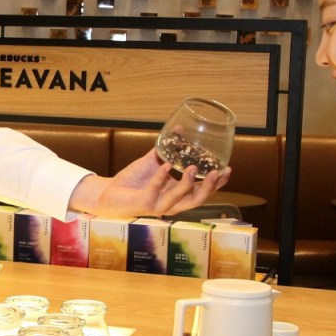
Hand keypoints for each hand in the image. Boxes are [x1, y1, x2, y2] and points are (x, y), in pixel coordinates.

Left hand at [67, 149, 231, 218]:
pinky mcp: (143, 205)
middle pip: (196, 200)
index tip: (227, 170)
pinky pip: (154, 192)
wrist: (109, 193)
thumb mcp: (152, 162)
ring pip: (179, 201)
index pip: (201, 191)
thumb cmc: (133, 181)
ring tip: (193, 167)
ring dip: (187, 185)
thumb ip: (166, 149)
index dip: (216, 184)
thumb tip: (179, 129)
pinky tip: (164, 166)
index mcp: (176, 194)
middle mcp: (170, 203)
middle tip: (217, 172)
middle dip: (208, 188)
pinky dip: (160, 179)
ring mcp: (157, 206)